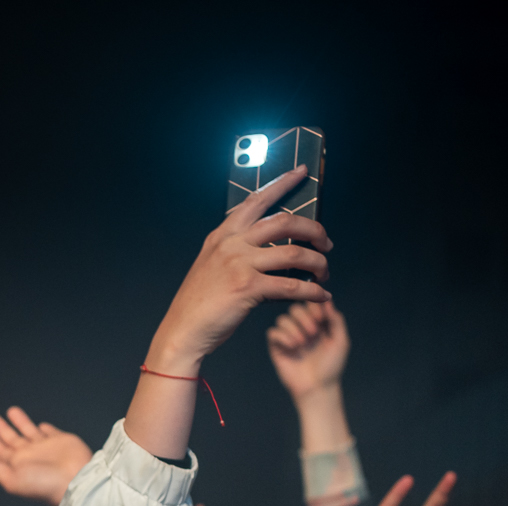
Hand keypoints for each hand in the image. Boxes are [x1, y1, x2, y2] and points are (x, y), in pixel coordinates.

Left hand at [0, 407, 91, 505]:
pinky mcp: (61, 440)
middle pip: (11, 439)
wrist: (75, 481)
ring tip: (10, 411)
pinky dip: (44, 429)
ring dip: (19, 422)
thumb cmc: (42, 484)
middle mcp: (29, 456)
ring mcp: (45, 448)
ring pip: (28, 431)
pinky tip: (40, 425)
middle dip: (0, 428)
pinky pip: (50, 432)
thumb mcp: (11, 479)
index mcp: (16, 465)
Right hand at [145, 166, 331, 374]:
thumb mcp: (211, 265)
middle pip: (285, 223)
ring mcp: (239, 265)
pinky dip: (312, 292)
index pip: (256, 200)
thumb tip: (275, 248)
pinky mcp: (247, 289)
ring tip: (324, 272)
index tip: (302, 172)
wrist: (182, 331)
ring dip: (318, 263)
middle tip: (326, 244)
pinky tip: (321, 296)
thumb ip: (236, 251)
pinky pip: (292, 286)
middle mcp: (231, 245)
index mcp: (222, 235)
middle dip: (314, 231)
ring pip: (294, 254)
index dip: (282, 184)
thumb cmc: (199, 303)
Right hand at [266, 301, 350, 399]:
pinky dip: (283, 337)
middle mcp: (302, 328)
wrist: (317, 388)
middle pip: (295, 308)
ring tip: (303, 344)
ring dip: (294, 329)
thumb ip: (336, 320)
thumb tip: (327, 301)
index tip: (321, 319)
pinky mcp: (277, 348)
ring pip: (283, 319)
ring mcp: (289, 337)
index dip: (314, 306)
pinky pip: (273, 333)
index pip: (311, 304)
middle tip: (313, 334)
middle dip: (304, 318)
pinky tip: (293, 347)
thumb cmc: (331, 367)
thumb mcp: (340, 341)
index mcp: (318, 325)